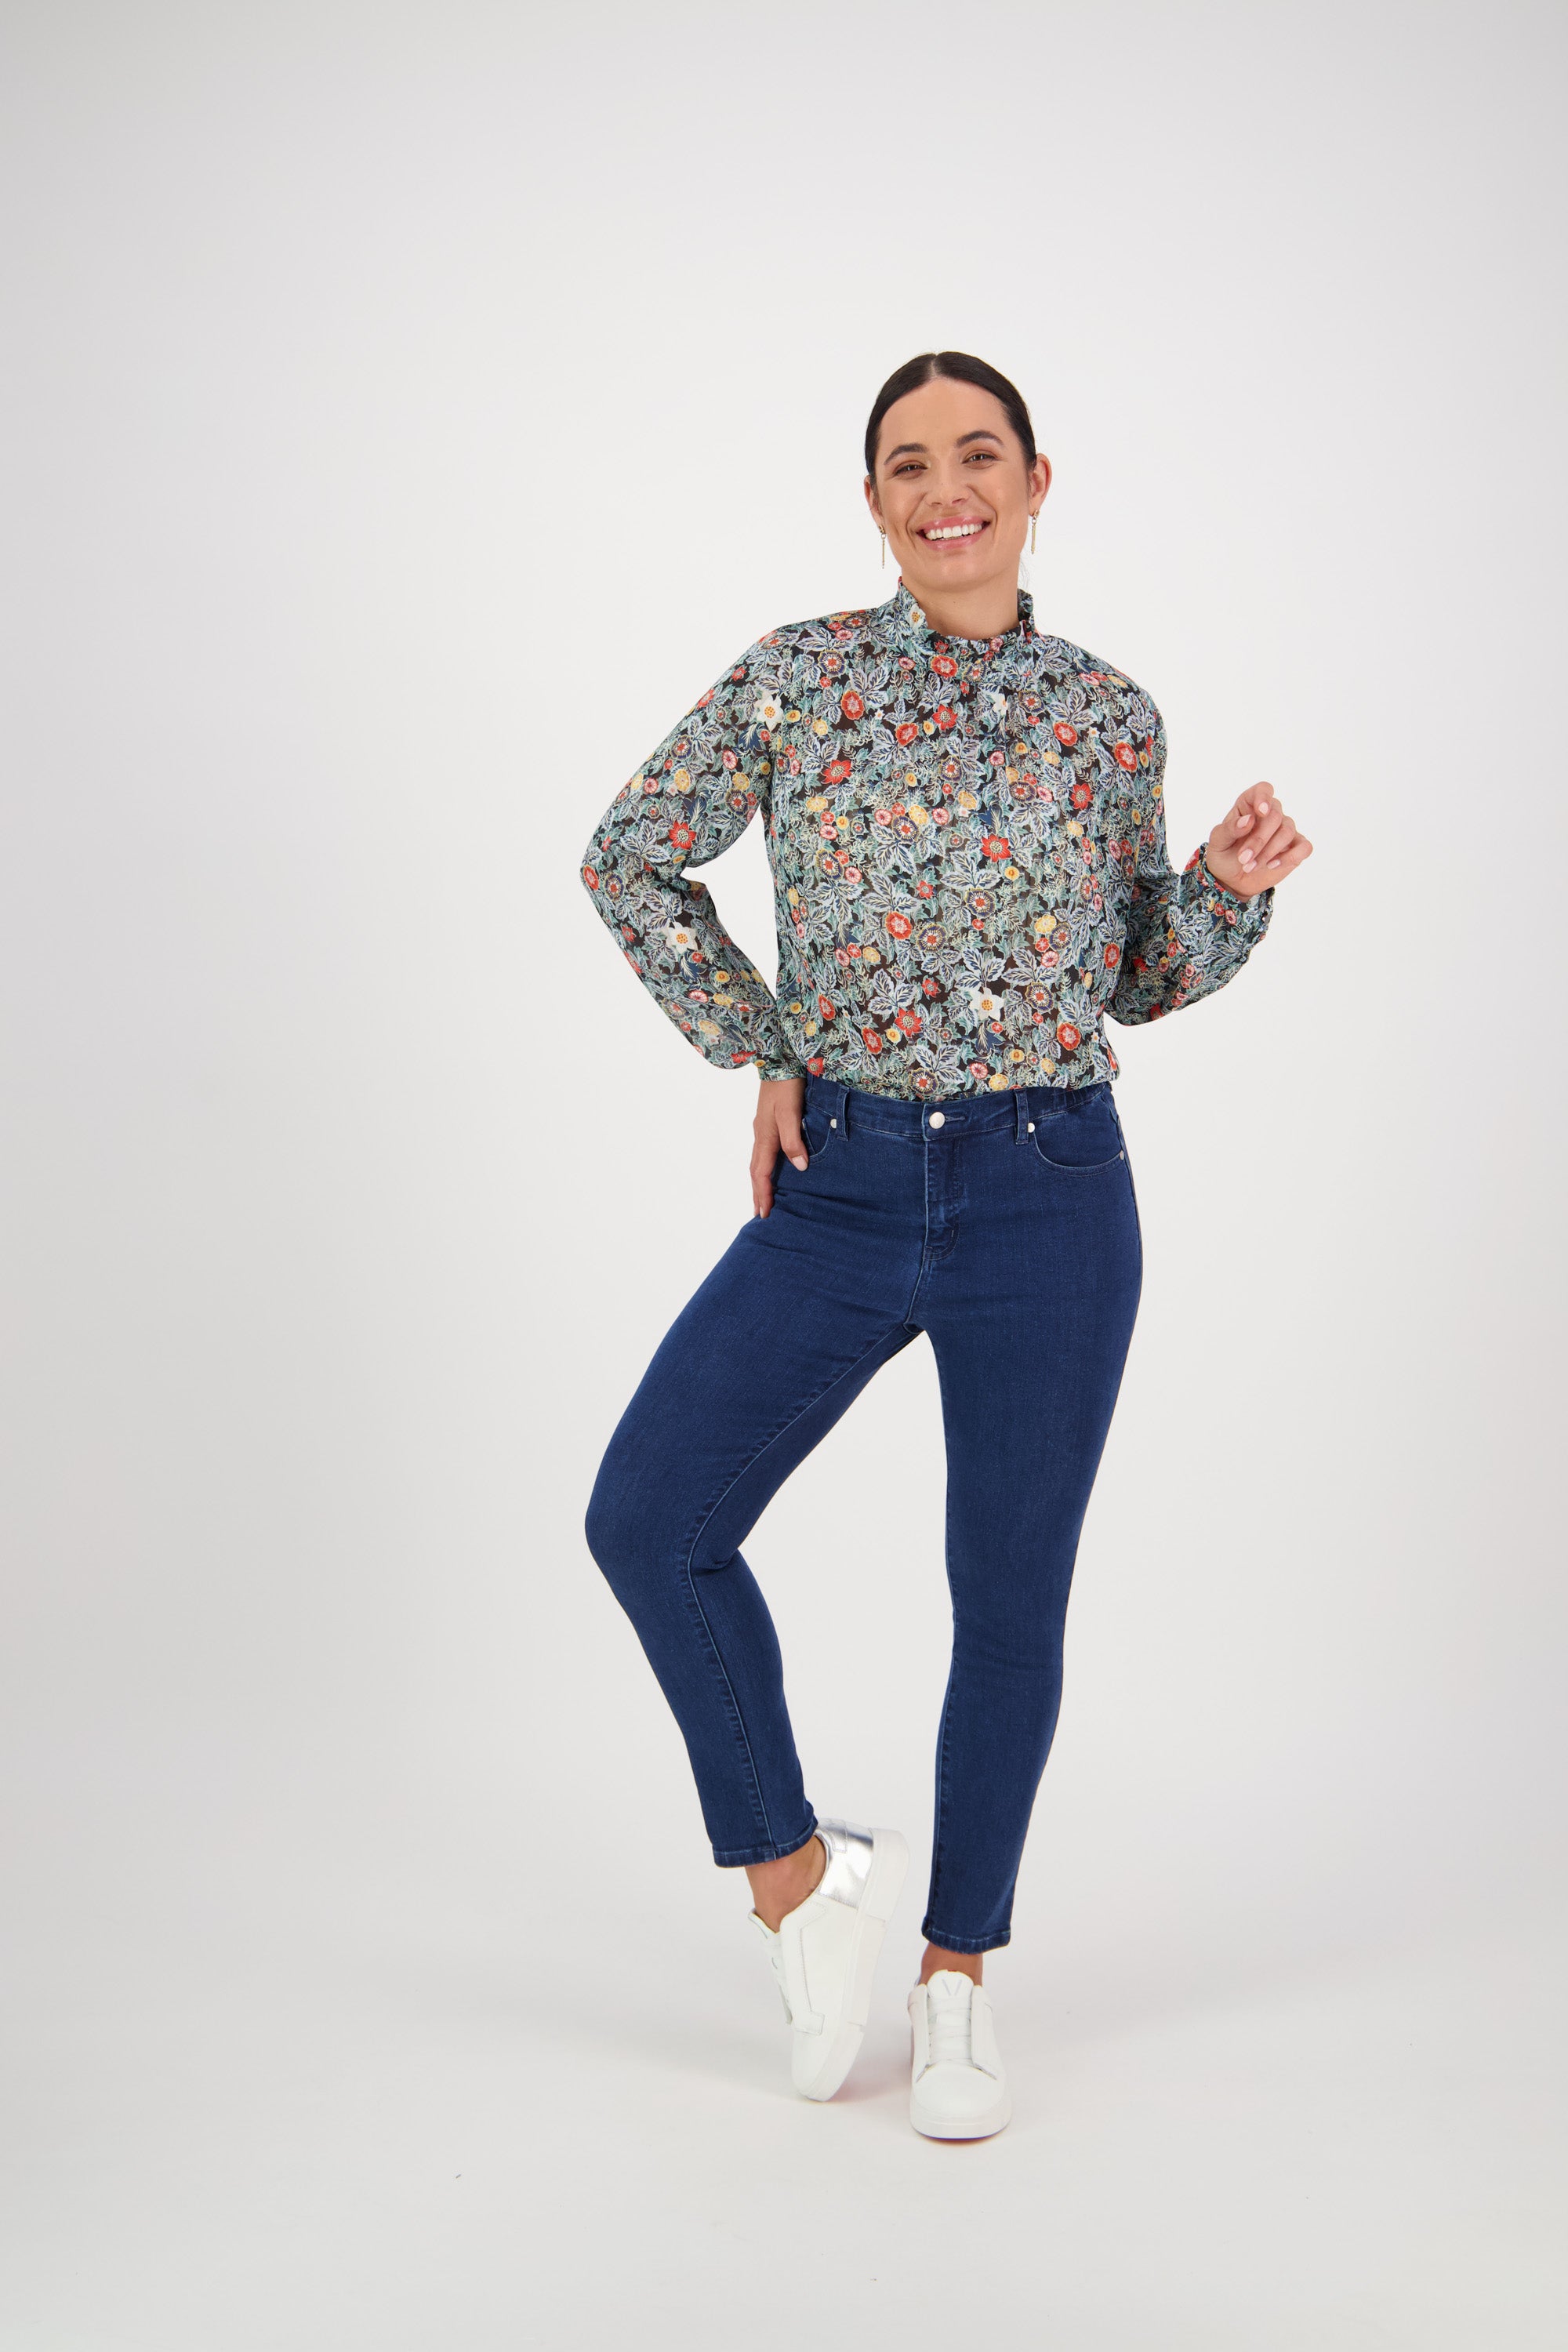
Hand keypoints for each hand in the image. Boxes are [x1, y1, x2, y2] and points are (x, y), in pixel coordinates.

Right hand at [751, 1078, 806, 1217]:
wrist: (779, 1060)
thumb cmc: (786, 1085)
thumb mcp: (791, 1112)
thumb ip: (793, 1140)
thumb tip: (800, 1167)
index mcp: (765, 1136)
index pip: (761, 1172)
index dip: (763, 1194)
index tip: (765, 1213)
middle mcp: (761, 1135)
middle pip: (755, 1170)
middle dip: (757, 1193)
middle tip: (760, 1213)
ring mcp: (763, 1128)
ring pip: (758, 1162)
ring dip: (760, 1182)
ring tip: (763, 1197)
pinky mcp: (768, 1122)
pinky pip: (764, 1152)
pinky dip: (765, 1168)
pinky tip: (772, 1169)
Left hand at [1204, 785, 1312, 898]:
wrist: (1231, 879)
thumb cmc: (1224, 854)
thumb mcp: (1217, 842)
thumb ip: (1229, 828)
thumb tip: (1249, 820)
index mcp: (1250, 805)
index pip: (1263, 790)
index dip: (1264, 797)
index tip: (1261, 812)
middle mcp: (1271, 813)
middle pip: (1275, 816)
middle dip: (1259, 840)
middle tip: (1243, 859)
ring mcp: (1285, 830)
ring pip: (1287, 832)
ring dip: (1268, 852)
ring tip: (1250, 866)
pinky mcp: (1295, 847)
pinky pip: (1304, 847)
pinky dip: (1289, 857)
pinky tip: (1271, 865)